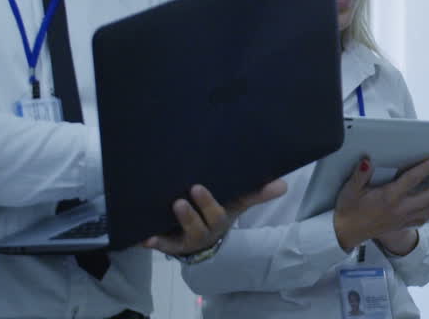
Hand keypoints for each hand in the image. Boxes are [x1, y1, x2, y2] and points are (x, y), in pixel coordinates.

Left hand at [143, 180, 286, 255]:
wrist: (202, 242)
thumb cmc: (218, 215)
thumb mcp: (236, 205)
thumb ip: (257, 194)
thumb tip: (284, 184)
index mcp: (218, 222)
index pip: (216, 215)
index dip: (207, 204)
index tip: (197, 187)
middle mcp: (201, 233)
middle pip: (198, 227)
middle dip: (190, 214)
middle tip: (181, 198)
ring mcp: (183, 241)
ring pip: (179, 237)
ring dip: (173, 225)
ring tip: (169, 209)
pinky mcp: (168, 245)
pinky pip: (160, 245)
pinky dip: (153, 242)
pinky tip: (144, 238)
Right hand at [333, 156, 428, 250]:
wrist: (346, 233)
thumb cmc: (348, 210)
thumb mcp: (350, 190)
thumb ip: (360, 175)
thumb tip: (367, 161)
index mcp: (388, 197)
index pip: (412, 179)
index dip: (426, 168)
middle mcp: (399, 209)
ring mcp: (402, 219)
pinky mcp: (401, 225)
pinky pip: (423, 218)